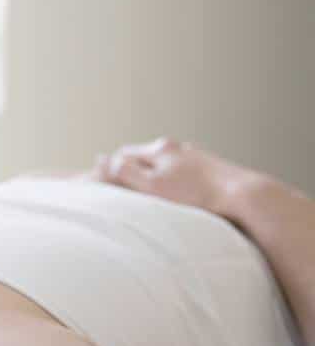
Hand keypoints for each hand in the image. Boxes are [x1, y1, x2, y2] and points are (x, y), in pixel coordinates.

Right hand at [93, 137, 261, 219]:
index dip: (109, 169)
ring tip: (151, 195)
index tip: (100, 185)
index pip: (123, 155)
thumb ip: (124, 172)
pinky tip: (180, 194)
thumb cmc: (198, 195)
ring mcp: (196, 157)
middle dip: (132, 171)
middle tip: (123, 191)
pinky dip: (176, 181)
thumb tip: (101, 159)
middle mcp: (177, 147)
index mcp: (160, 148)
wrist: (245, 197)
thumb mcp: (152, 186)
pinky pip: (184, 173)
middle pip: (145, 157)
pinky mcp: (212, 169)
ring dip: (155, 176)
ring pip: (166, 164)